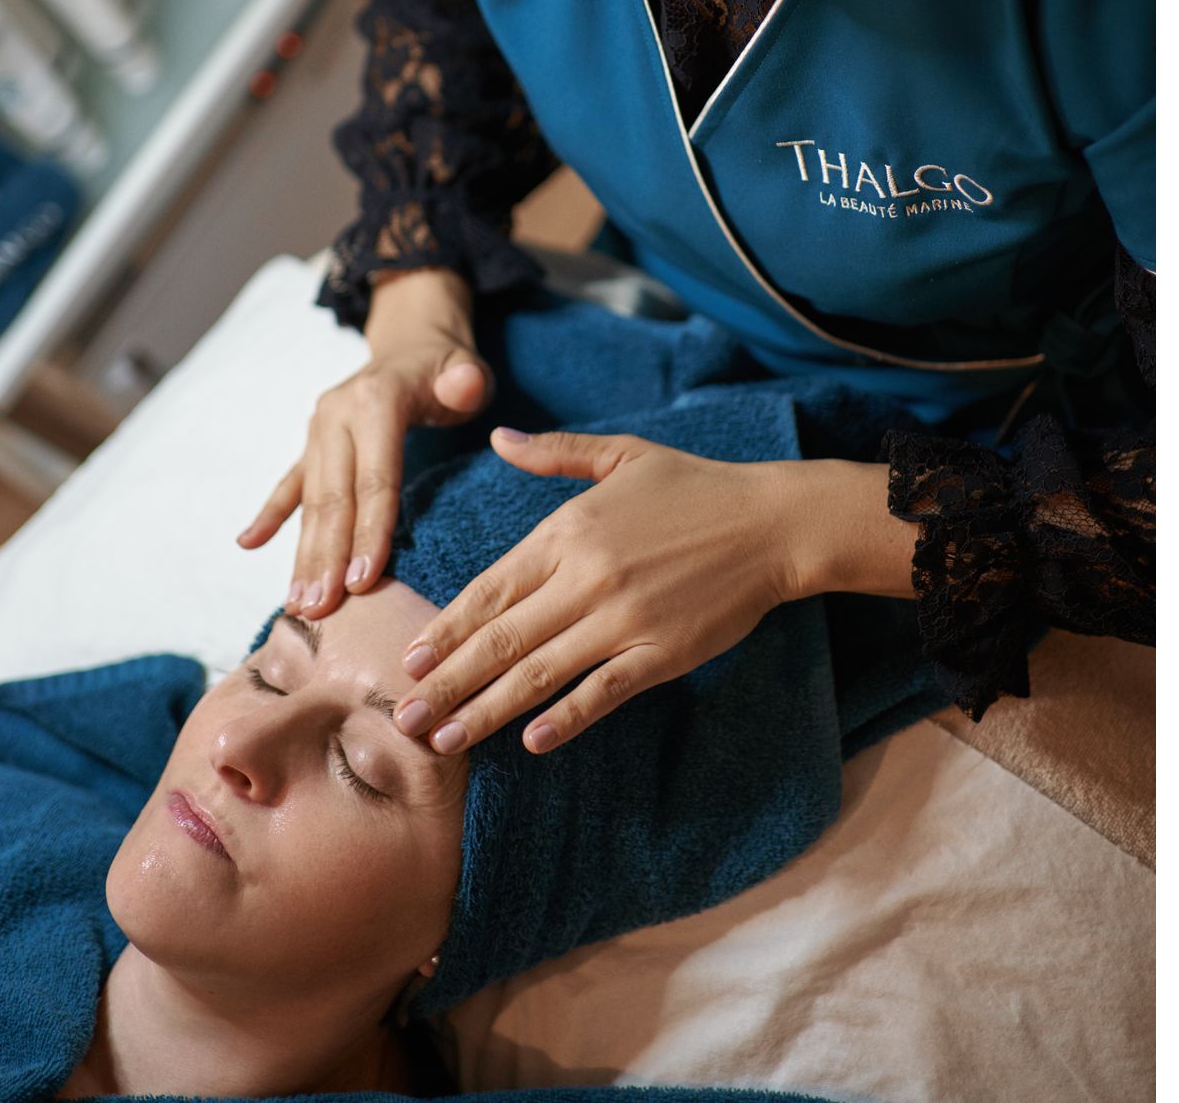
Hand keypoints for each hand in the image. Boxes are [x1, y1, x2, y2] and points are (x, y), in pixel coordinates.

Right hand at [239, 268, 491, 616]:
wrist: (411, 344)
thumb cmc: (446, 369)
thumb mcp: (466, 367)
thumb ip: (466, 379)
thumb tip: (462, 385)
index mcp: (375, 400)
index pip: (375, 478)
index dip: (370, 531)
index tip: (363, 582)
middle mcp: (337, 414)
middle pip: (335, 497)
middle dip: (327, 557)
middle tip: (321, 609)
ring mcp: (319, 430)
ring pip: (311, 500)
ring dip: (303, 553)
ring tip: (298, 603)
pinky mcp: (312, 444)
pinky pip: (290, 484)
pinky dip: (270, 516)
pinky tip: (248, 544)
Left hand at [389, 428, 831, 756]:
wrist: (774, 522)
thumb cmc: (696, 486)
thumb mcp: (621, 454)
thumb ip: (554, 452)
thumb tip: (498, 437)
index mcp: (568, 530)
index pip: (489, 589)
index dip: (446, 629)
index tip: (408, 661)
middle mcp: (587, 577)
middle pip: (501, 638)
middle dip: (447, 682)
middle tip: (404, 718)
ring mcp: (624, 618)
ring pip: (539, 673)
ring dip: (485, 709)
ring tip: (445, 739)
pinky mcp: (661, 652)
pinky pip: (602, 692)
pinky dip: (564, 719)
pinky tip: (530, 742)